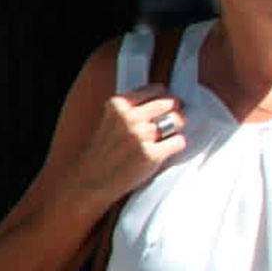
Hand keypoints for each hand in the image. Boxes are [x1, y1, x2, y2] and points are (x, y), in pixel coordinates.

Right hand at [72, 82, 185, 197]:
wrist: (92, 180)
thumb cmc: (105, 151)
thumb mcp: (112, 119)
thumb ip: (134, 108)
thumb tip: (168, 100)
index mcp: (118, 104)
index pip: (157, 89)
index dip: (164, 99)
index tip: (164, 107)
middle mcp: (129, 117)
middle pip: (171, 103)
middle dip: (174, 112)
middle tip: (169, 123)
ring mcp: (140, 136)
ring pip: (178, 120)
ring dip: (176, 129)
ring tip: (164, 138)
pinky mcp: (151, 155)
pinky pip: (179, 141)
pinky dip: (175, 146)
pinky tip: (163, 151)